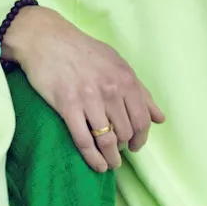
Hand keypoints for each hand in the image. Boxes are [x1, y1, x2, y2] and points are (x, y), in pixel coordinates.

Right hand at [4, 5, 163, 172]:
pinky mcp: (67, 106)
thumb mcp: (117, 63)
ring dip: (111, 158)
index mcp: (126, 79)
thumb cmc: (83, 50)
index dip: (141, 138)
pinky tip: (97, 165)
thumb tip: (160, 118)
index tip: (135, 146)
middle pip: (125, 132)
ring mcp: (89, 99)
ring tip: (110, 164)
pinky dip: (92, 158)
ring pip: (107, 140)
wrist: (46, 40)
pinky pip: (84, 140)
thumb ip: (140, 91)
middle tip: (119, 152)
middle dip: (124, 147)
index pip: (142, 119)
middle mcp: (110, 90)